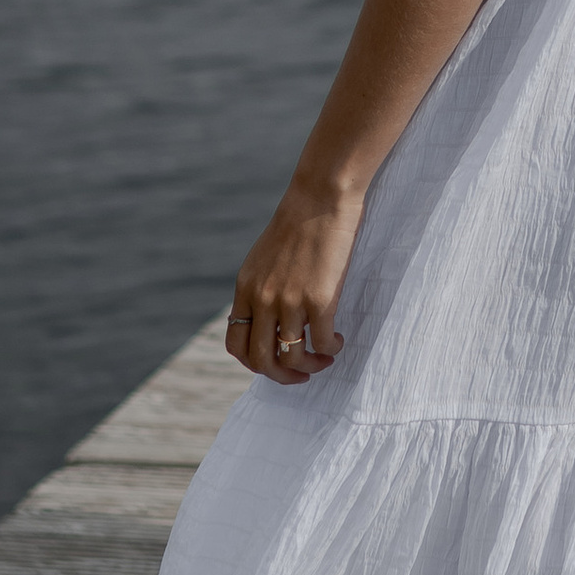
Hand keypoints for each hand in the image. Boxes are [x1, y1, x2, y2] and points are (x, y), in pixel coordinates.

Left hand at [228, 182, 361, 384]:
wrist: (320, 197)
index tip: (275, 361)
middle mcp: (262, 299)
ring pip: (291, 358)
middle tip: (302, 374)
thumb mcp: (265, 258)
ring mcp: (290, 300)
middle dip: (282, 377)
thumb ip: (261, 289)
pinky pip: (322, 343)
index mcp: (246, 289)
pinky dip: (331, 349)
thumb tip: (269, 320)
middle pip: (260, 360)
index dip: (254, 363)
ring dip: (310, 367)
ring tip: (324, 357)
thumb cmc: (299, 223)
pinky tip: (338, 339)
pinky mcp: (320, 298)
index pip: (236, 344)